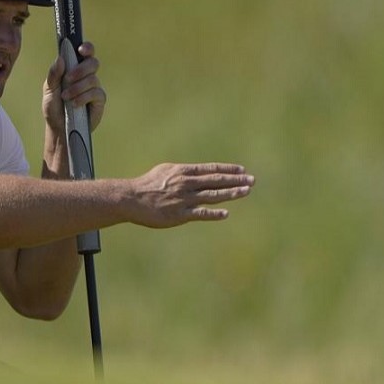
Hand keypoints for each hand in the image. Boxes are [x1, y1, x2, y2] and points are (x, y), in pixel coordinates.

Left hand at [42, 41, 106, 131]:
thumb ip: (54, 74)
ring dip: (77, 87)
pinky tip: (74, 104)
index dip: (87, 47)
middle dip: (80, 70)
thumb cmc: (54, 107)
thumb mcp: (49, 89)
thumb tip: (61, 59)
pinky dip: (83, 97)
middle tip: (68, 79)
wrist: (58, 128)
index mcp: (74, 68)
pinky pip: (96, 93)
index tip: (80, 49)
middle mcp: (86, 76)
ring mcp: (94, 88)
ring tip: (66, 97)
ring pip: (93, 79)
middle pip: (93, 63)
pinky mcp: (99, 101)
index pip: (85, 52)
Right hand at [130, 163, 254, 227]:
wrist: (131, 199)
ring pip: (212, 195)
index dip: (228, 169)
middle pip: (216, 181)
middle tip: (252, 180)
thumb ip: (182, 173)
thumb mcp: (165, 171)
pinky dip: (213, 213)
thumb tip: (197, 173)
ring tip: (246, 191)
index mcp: (183, 172)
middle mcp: (186, 183)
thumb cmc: (147, 184)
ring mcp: (184, 199)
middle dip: (236, 180)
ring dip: (231, 193)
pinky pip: (200, 213)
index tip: (242, 170)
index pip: (211, 169)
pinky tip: (225, 213)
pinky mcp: (179, 214)